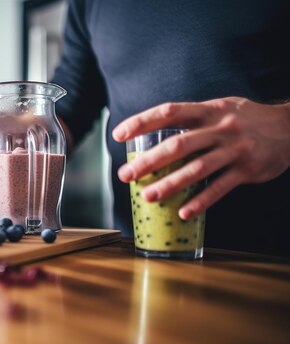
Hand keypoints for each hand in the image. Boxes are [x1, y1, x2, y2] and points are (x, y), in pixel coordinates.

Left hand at [112, 97, 289, 219]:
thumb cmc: (246, 119)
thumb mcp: (221, 109)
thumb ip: (192, 120)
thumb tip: (153, 134)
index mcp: (209, 110)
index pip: (169, 111)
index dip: (141, 121)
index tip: (119, 135)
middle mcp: (221, 128)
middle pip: (178, 144)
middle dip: (149, 161)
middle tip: (125, 175)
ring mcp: (235, 149)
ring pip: (197, 169)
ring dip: (170, 184)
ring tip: (148, 197)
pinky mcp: (248, 170)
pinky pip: (220, 188)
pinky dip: (201, 201)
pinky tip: (184, 212)